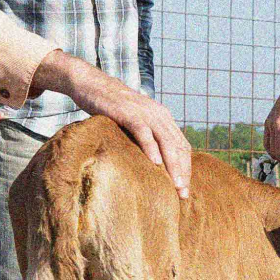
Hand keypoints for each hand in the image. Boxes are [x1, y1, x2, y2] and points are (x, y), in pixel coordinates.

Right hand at [31, 51, 190, 197]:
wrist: (93, 85)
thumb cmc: (113, 108)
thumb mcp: (136, 122)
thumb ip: (147, 136)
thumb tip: (152, 162)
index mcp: (164, 119)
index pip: (182, 147)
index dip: (186, 168)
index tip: (186, 189)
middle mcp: (160, 116)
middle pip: (178, 147)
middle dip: (183, 172)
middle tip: (183, 194)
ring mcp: (146, 114)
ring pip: (166, 142)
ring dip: (172, 165)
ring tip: (175, 185)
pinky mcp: (129, 113)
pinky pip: (144, 133)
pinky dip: (151, 148)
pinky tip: (155, 163)